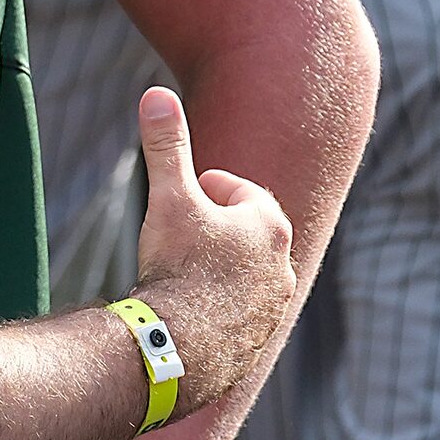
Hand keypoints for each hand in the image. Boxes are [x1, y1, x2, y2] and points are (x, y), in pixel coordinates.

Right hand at [123, 87, 293, 415]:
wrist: (179, 346)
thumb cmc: (179, 266)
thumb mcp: (168, 197)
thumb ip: (166, 145)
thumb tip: (156, 93)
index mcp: (268, 223)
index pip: (236, 190)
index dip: (200, 190)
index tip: (180, 199)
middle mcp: (283, 264)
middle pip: (242, 232)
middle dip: (211, 230)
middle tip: (175, 236)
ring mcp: (273, 306)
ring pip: (242, 274)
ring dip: (214, 270)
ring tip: (176, 277)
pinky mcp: (257, 340)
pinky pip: (235, 313)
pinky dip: (213, 308)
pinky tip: (181, 314)